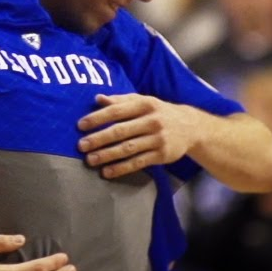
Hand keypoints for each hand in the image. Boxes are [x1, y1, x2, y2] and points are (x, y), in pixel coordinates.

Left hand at [77, 94, 199, 177]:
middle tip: (81, 146)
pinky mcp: (162, 155)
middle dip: (99, 139)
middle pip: (121, 131)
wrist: (191, 127)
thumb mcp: (143, 101)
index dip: (98, 118)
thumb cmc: (159, 112)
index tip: (80, 125)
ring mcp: (158, 139)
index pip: (117, 111)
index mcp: (145, 104)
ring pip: (128, 148)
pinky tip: (107, 172)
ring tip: (90, 160)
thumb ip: (121, 100)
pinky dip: (121, 168)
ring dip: (107, 155)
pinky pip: (138, 162)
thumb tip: (97, 98)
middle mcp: (152, 121)